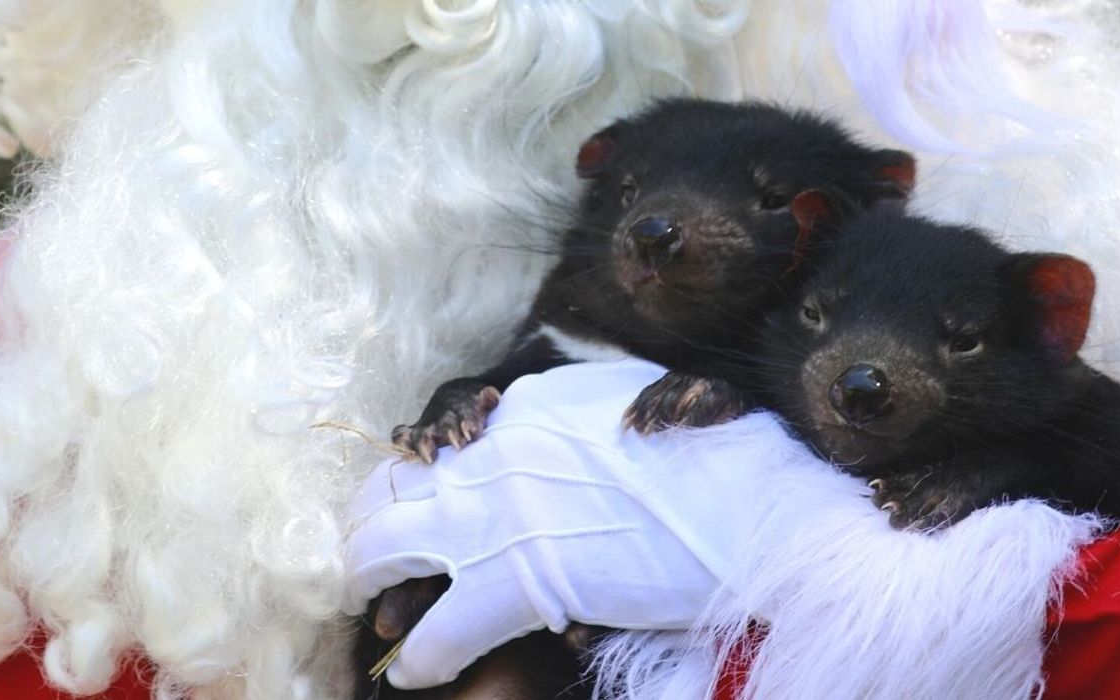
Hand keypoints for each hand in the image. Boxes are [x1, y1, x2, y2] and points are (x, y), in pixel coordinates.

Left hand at [345, 361, 807, 688]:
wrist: (754, 508)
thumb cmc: (724, 455)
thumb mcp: (647, 396)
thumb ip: (593, 405)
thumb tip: (571, 418)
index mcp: (528, 407)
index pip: (438, 434)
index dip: (416, 472)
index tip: (417, 493)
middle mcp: (494, 455)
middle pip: (388, 487)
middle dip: (366, 526)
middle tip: (364, 559)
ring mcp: (495, 521)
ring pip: (382, 551)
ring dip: (366, 584)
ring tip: (371, 613)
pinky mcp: (513, 588)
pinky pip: (436, 633)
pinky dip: (419, 656)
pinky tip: (414, 669)